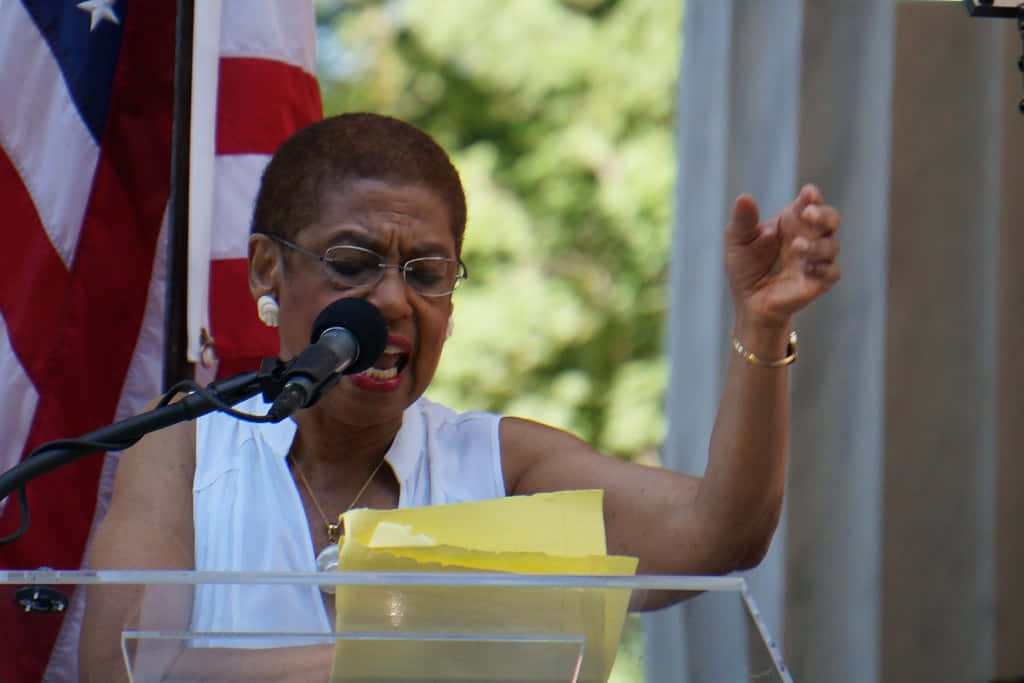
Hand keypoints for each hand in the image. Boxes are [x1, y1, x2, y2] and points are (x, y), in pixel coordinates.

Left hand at [724, 184, 840, 328]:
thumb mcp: (738, 241)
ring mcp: (816, 259)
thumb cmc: (746, 266)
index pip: (810, 202)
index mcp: (792, 220)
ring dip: (817, 244)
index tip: (807, 193)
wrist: (749, 301)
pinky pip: (832, 272)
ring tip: (798, 246)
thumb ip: (743, 220)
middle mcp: (809, 236)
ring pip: (832, 245)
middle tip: (808, 214)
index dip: (812, 196)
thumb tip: (744, 198)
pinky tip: (807, 268)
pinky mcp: (819, 281)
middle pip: (831, 218)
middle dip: (823, 215)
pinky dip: (823, 268)